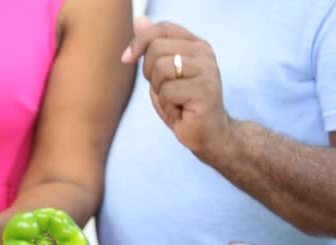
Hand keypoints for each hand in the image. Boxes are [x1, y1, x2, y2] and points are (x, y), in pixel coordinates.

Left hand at [121, 17, 232, 158]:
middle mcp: (205, 53)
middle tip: (164, 89)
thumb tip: (138, 19)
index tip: (127, 58)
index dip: (139, 41)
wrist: (207, 134)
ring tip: (174, 100)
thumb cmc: (183, 104)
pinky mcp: (205, 90)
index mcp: (195, 45)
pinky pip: (167, 92)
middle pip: (156, 49)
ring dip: (159, 91)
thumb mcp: (162, 73)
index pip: (162, 29)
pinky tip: (180, 111)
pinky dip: (167, 105)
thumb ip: (152, 47)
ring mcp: (208, 71)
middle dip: (149, 73)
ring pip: (160, 69)